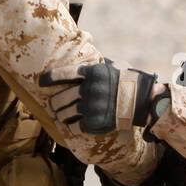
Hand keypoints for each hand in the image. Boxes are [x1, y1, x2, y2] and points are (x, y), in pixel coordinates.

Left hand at [41, 60, 159, 134]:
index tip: (41, 82)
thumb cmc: (128, 81)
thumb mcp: (112, 66)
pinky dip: (72, 126)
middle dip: (54, 103)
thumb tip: (84, 59)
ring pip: (64, 113)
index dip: (49, 79)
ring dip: (60, 115)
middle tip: (53, 105)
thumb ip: (95, 66)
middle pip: (59, 98)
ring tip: (61, 116)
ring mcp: (91, 106)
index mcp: (91, 73)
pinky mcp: (94, 122)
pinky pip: (74, 126)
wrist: (143, 101)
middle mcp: (88, 89)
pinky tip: (74, 124)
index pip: (62, 75)